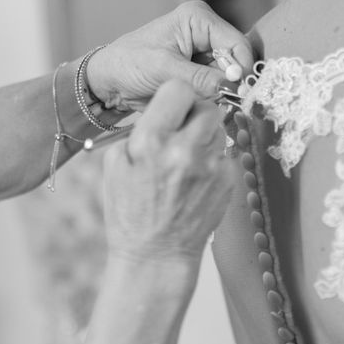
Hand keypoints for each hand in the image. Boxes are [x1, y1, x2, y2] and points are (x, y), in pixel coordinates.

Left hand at [87, 1, 254, 111]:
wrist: (109, 80)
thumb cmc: (128, 64)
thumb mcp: (164, 70)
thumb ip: (200, 79)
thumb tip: (233, 88)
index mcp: (198, 19)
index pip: (236, 43)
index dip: (243, 68)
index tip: (241, 93)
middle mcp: (206, 32)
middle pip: (237, 60)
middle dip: (233, 83)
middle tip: (227, 103)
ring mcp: (205, 53)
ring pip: (230, 76)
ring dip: (224, 92)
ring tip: (209, 104)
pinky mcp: (201, 71)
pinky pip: (219, 86)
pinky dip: (215, 97)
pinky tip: (204, 104)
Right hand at [102, 80, 234, 262]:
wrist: (156, 255)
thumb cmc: (130, 211)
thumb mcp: (115, 164)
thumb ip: (141, 129)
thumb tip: (165, 108)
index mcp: (152, 140)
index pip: (179, 88)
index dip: (176, 95)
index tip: (173, 106)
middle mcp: (185, 150)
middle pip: (208, 106)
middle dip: (196, 113)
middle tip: (184, 130)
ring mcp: (211, 167)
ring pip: (219, 129)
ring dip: (206, 136)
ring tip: (187, 158)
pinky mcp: (228, 181)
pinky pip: (225, 155)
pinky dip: (213, 160)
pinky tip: (197, 179)